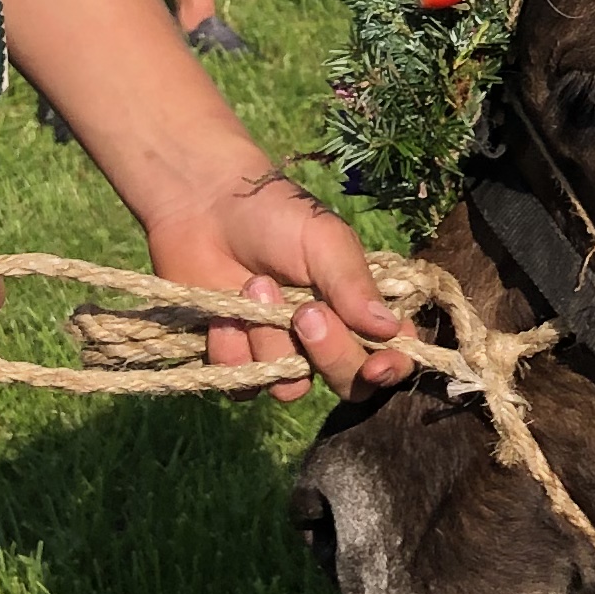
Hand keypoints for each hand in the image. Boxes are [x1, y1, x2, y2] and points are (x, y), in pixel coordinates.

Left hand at [145, 171, 408, 400]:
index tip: (376, 365)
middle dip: (329, 353)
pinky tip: (224, 309)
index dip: (391, 367)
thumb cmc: (274, 216)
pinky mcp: (236, 361)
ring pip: (291, 386)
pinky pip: (242, 383)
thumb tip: (389, 330)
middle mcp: (326, 338)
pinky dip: (232, 347)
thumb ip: (353, 286)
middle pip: (347, 382)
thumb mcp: (324, 241)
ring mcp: (281, 353)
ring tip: (254, 284)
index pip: (392, 353)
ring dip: (270, 341)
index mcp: (359, 307)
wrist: (202, 208)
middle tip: (305, 313)